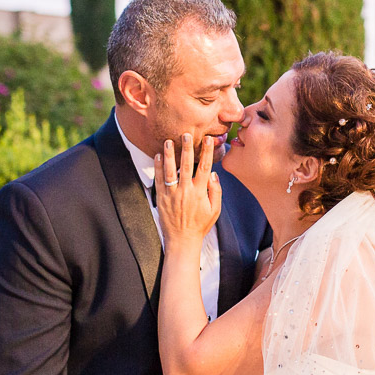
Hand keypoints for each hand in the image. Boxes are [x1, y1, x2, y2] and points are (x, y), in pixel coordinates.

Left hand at [156, 133, 222, 251]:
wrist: (182, 240)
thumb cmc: (200, 225)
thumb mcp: (215, 210)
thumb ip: (216, 191)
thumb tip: (213, 174)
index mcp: (200, 192)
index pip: (204, 167)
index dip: (207, 152)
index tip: (208, 140)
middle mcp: (186, 191)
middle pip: (186, 165)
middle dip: (187, 148)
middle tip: (186, 134)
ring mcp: (172, 194)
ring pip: (170, 170)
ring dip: (169, 154)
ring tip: (168, 141)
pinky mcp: (161, 198)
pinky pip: (159, 180)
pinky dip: (158, 167)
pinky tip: (158, 156)